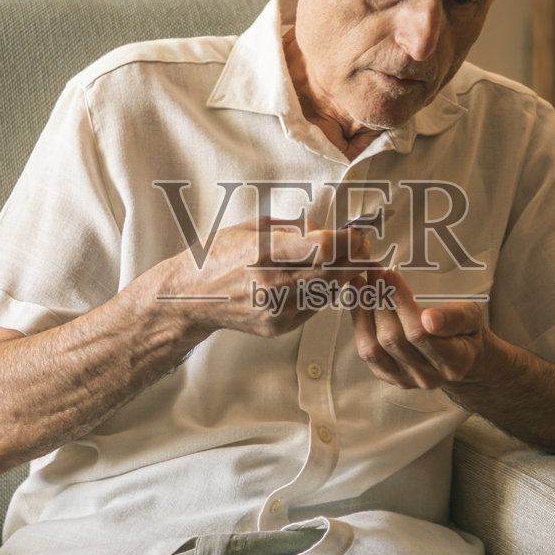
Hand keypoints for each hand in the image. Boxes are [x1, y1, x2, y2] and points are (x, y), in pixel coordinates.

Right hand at [161, 217, 368, 337]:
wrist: (190, 297)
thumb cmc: (217, 257)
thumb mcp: (252, 227)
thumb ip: (293, 228)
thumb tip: (328, 231)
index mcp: (262, 253)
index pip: (323, 247)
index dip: (349, 239)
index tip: (357, 231)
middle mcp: (270, 285)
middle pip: (333, 273)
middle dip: (355, 257)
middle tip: (363, 245)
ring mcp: (275, 310)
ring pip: (328, 292)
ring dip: (344, 275)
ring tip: (349, 259)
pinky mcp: (278, 327)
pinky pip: (315, 307)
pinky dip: (325, 291)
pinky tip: (322, 278)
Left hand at [350, 268, 487, 390]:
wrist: (459, 356)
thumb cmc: (464, 330)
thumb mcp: (470, 316)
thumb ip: (454, 318)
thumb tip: (429, 320)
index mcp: (454, 362)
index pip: (420, 333)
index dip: (401, 302)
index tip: (391, 274)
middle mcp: (428, 376)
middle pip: (394, 339)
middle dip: (380, 301)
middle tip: (374, 272)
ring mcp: (406, 380)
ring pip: (375, 348)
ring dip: (364, 312)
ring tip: (361, 283)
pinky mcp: (388, 376)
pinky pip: (367, 353)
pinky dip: (359, 324)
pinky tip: (359, 300)